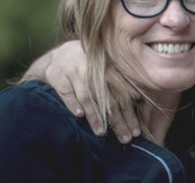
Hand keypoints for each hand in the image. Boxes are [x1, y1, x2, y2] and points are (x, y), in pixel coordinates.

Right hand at [26, 41, 140, 143]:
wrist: (58, 56)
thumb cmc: (86, 66)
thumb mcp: (104, 70)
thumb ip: (120, 82)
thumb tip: (137, 97)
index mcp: (107, 71)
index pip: (122, 96)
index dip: (130, 114)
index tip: (136, 132)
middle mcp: (93, 71)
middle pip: (108, 99)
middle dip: (117, 121)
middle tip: (125, 139)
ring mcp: (76, 73)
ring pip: (87, 97)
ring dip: (95, 115)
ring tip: (101, 132)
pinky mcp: (59, 76)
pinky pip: (67, 92)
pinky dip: (73, 103)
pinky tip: (79, 116)